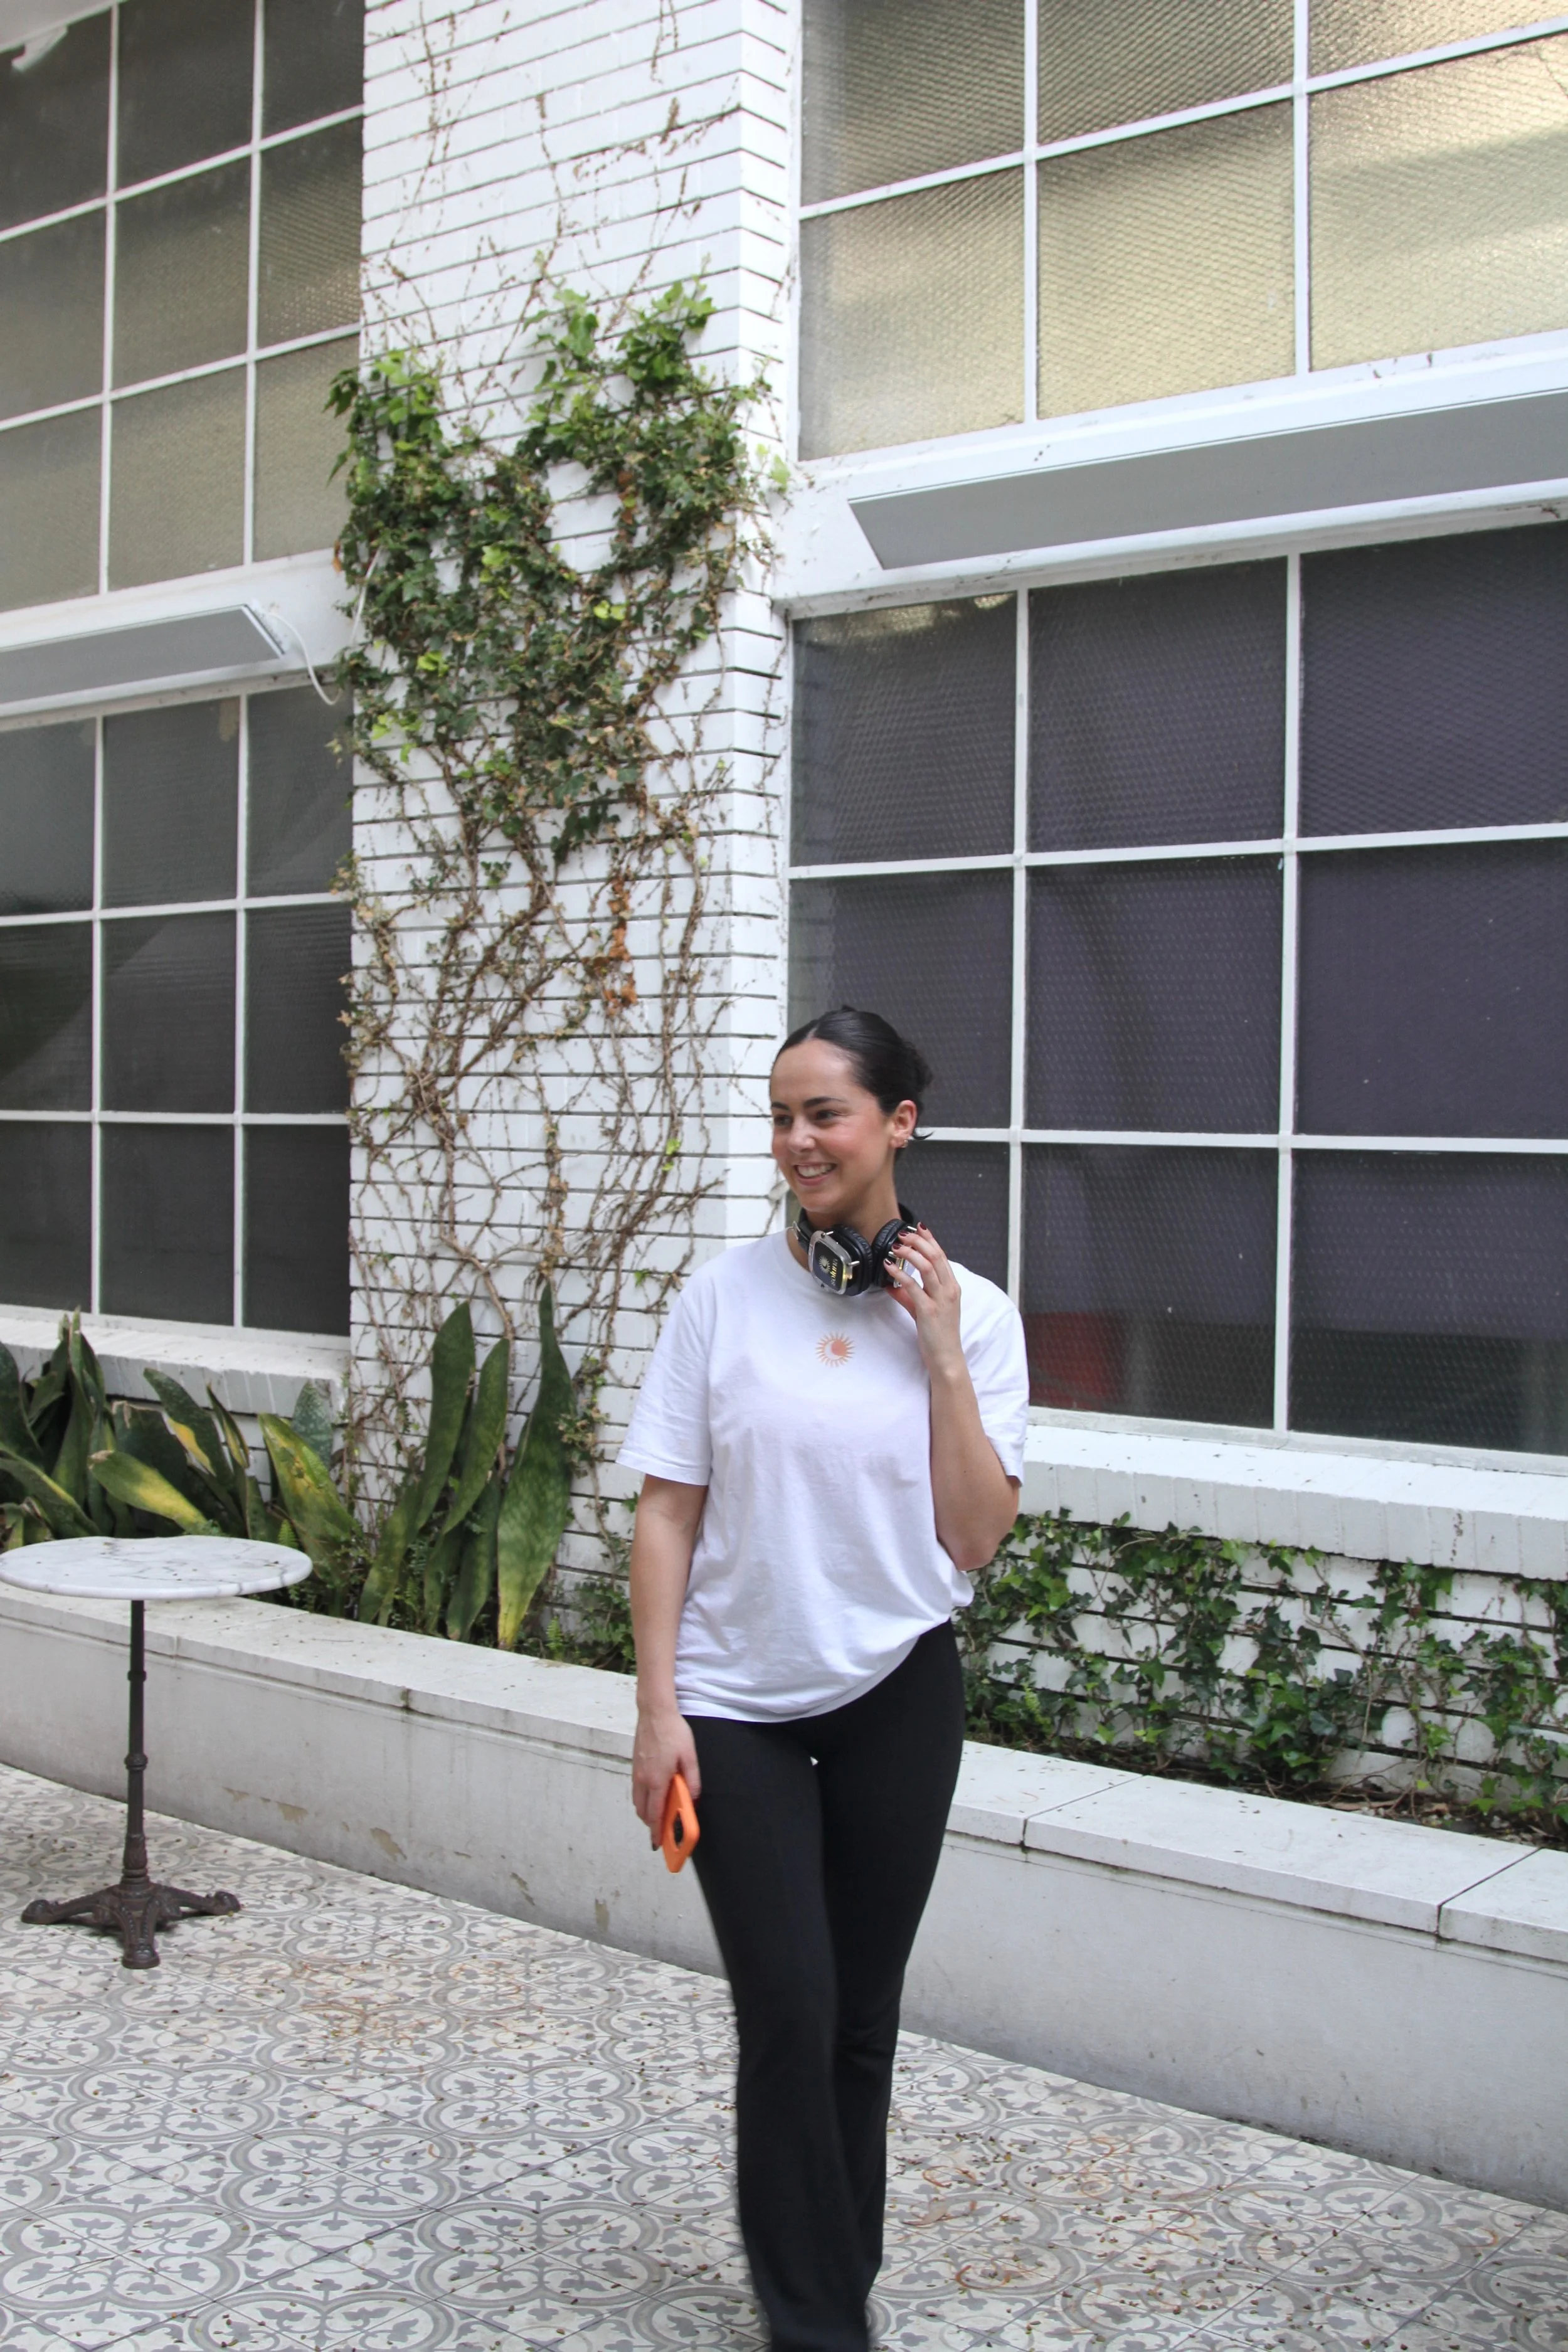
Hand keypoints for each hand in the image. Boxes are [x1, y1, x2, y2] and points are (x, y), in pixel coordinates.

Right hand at [632, 1701, 700, 1846]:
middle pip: (643, 1811)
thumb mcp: (690, 1757)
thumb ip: (692, 1781)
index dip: (656, 1831)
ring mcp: (637, 1772)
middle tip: (662, 1830)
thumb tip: (692, 1800)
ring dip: (646, 1812)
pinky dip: (642, 1799)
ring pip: (637, 1802)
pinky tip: (654, 1795)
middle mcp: (643, 1779)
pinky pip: (636, 1790)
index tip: (658, 1844)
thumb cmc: (673, 1733)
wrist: (655, 1713)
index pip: (655, 1814)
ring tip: (659, 1814)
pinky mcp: (635, 1765)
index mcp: (657, 1780)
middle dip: (651, 1824)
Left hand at [884, 1224, 963, 1373]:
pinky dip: (900, 1274)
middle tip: (902, 1234)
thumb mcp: (924, 1311)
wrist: (946, 1357)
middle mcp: (949, 1290)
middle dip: (918, 1241)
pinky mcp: (929, 1310)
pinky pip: (913, 1287)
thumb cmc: (938, 1335)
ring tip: (895, 1247)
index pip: (942, 1256)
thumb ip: (909, 1296)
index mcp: (952, 1287)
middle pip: (935, 1256)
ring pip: (927, 1266)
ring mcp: (940, 1299)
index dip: (930, 1240)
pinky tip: (889, 1269)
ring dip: (909, 1253)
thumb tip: (892, 1285)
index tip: (918, 1228)